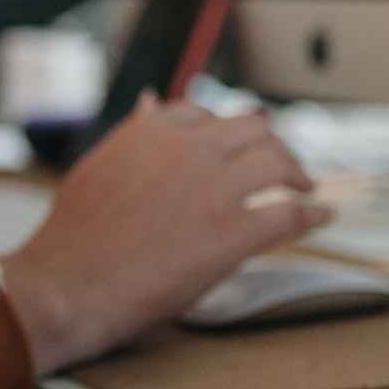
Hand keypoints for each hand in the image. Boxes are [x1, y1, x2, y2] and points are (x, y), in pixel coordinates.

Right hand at [0, 94, 331, 376]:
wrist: (68, 285)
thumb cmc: (74, 236)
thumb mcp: (96, 167)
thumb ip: (131, 135)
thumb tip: (150, 102)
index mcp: (149, 133)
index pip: (206, 113)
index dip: (228, 131)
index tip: (237, 146)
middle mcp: (184, 151)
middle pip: (253, 128)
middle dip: (273, 144)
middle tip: (283, 166)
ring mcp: (210, 190)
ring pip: (278, 162)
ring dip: (298, 173)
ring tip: (304, 188)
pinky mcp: (230, 235)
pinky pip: (289, 215)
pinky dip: (312, 215)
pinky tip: (320, 216)